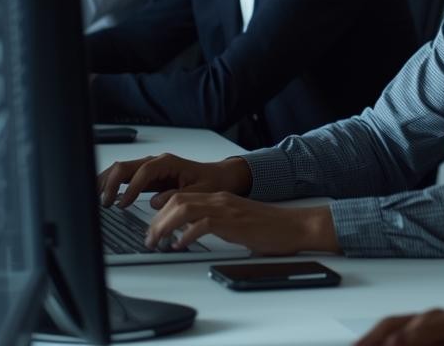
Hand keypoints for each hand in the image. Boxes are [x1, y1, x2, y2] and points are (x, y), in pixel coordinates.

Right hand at [96, 153, 251, 208]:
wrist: (219, 177)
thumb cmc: (211, 182)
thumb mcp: (200, 191)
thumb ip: (178, 196)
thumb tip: (156, 202)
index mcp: (168, 163)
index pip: (143, 171)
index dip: (131, 187)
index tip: (123, 203)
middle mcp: (156, 162)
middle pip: (125, 166)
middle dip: (110, 182)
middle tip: (104, 202)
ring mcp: (150, 168)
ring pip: (121, 169)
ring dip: (107, 182)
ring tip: (97, 198)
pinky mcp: (147, 177)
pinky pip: (125, 177)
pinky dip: (112, 184)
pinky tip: (105, 196)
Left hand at [145, 191, 339, 253]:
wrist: (295, 226)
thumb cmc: (272, 228)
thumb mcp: (238, 223)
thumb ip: (218, 224)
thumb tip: (194, 236)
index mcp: (219, 198)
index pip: (181, 197)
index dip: (161, 212)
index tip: (153, 229)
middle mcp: (220, 199)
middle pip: (177, 200)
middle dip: (156, 219)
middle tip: (148, 238)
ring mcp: (226, 209)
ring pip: (184, 209)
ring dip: (164, 226)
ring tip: (156, 241)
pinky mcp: (233, 223)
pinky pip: (202, 224)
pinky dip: (185, 235)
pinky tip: (180, 245)